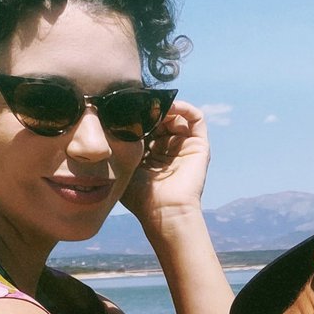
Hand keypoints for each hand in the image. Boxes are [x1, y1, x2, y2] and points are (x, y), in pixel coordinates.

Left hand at [121, 100, 210, 224]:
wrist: (163, 210)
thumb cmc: (140, 195)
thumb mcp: (125, 164)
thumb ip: (121, 143)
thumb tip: (113, 119)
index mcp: (152, 153)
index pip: (146, 125)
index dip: (137, 115)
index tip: (124, 107)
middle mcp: (170, 148)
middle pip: (162, 118)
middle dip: (151, 109)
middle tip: (138, 104)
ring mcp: (185, 146)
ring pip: (177, 115)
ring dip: (165, 107)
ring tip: (153, 106)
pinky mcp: (199, 145)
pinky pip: (196, 119)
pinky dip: (184, 108)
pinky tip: (169, 107)